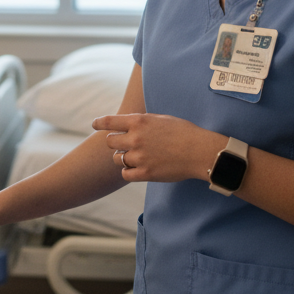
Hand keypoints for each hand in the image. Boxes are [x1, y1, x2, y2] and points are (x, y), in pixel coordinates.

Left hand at [92, 113, 227, 182]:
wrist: (199, 151)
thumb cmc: (183, 132)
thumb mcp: (160, 119)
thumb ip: (141, 122)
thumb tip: (127, 126)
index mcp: (138, 122)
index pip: (110, 121)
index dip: (99, 123)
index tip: (94, 124)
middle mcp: (135, 138)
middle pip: (110, 142)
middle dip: (115, 143)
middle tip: (123, 145)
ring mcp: (139, 157)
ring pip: (117, 159)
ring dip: (122, 158)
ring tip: (135, 157)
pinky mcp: (145, 174)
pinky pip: (125, 174)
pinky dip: (128, 172)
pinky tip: (137, 169)